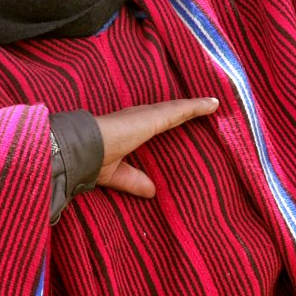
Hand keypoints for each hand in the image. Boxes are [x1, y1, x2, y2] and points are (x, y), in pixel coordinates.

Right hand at [93, 97, 219, 198]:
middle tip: (206, 107)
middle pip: (168, 112)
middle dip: (185, 109)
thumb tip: (153, 192)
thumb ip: (135, 181)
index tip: (182, 118)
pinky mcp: (153, 117)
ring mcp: (146, 116)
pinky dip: (197, 107)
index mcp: (129, 129)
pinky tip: (213, 104)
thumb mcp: (117, 175)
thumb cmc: (91, 161)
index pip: (154, 122)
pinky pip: (181, 110)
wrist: (81, 150)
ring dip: (196, 106)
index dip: (169, 119)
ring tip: (214, 103)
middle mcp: (138, 118)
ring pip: (177, 109)